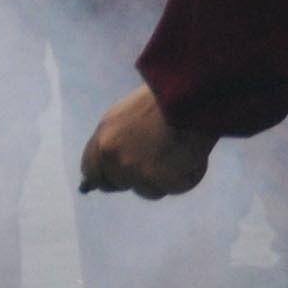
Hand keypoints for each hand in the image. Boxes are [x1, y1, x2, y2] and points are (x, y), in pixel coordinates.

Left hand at [80, 88, 215, 199]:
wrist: (193, 96)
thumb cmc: (163, 99)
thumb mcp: (124, 115)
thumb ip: (112, 141)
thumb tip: (101, 170)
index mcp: (103, 140)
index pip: (92, 173)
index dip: (107, 175)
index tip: (120, 175)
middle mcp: (116, 160)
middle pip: (119, 184)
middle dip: (135, 177)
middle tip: (157, 162)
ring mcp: (139, 173)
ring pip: (148, 191)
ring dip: (163, 179)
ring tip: (180, 154)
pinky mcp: (165, 181)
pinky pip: (177, 187)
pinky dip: (188, 175)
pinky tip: (195, 154)